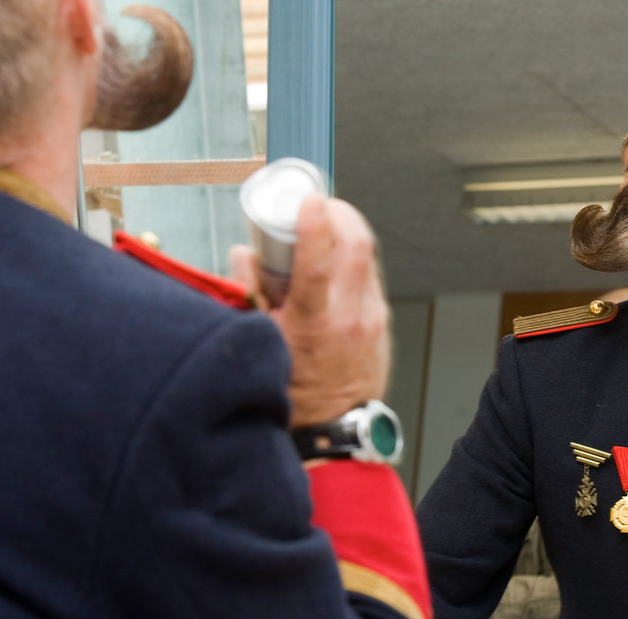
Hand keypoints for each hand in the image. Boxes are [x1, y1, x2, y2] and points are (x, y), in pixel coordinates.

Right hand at [230, 195, 390, 427]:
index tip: (308, 200)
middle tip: (321, 204)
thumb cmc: (296, 392)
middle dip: (341, 213)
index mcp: (314, 324)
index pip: (320, 262)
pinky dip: (355, 257)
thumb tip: (244, 255)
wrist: (336, 428)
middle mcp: (350, 317)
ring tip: (328, 224)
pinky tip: (338, 259)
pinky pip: (372, 275)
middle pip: (357, 245)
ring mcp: (372, 319)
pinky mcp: (383, 321)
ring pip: (369, 256)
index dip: (315, 223)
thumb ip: (249, 294)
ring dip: (350, 231)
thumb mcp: (262, 344)